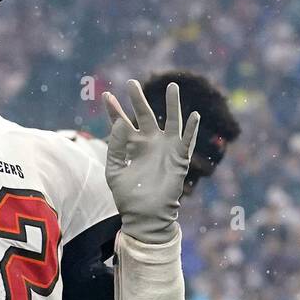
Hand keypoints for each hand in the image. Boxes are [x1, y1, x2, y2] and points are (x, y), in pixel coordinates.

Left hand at [103, 80, 199, 244]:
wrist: (145, 216)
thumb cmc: (127, 197)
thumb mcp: (115, 170)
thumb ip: (116, 147)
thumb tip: (120, 124)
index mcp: (132, 146)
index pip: (122, 123)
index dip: (115, 110)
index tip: (105, 95)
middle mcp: (149, 144)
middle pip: (144, 115)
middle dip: (138, 100)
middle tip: (132, 83)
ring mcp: (165, 149)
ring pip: (171, 121)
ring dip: (172, 105)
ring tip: (173, 86)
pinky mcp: (179, 159)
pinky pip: (187, 140)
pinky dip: (192, 129)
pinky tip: (194, 115)